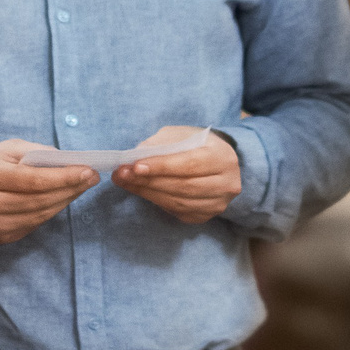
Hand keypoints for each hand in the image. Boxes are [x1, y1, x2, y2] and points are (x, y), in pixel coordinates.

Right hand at [0, 140, 98, 245]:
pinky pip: (33, 224)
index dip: (65, 177)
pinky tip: (60, 199)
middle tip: (91, 178)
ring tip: (80, 187)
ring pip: (40, 214)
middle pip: (41, 199)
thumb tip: (68, 161)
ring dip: (65, 201)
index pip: (35, 180)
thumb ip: (35, 153)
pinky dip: (50, 211)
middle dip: (71, 188)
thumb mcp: (3, 150)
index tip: (89, 170)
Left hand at [114, 126, 241, 224]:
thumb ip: (161, 143)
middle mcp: (227, 183)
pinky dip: (157, 201)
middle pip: (183, 186)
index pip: (189, 164)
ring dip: (148, 193)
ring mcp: (218, 203)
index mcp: (223, 157)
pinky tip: (143, 191)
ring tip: (126, 182)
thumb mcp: (181, 134)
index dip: (161, 167)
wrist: (217, 163)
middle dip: (149, 181)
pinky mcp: (206, 215)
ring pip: (179, 202)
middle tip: (122, 175)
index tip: (135, 166)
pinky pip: (178, 211)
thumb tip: (136, 156)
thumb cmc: (196, 145)